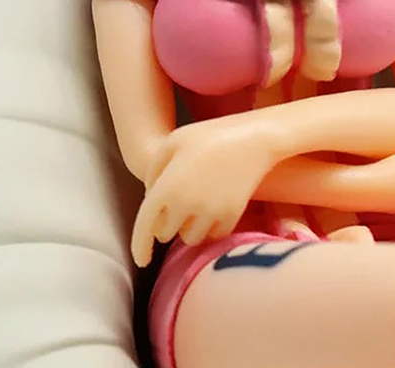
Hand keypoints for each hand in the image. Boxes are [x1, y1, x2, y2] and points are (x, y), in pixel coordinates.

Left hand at [131, 119, 277, 266]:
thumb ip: (153, 170)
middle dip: (165, 223)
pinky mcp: (231, 217)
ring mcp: (210, 213)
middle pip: (166, 233)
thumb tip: (150, 197)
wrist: (254, 137)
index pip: (145, 228)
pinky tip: (212, 207)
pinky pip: (213, 236)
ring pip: (190, 238)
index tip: (142, 259)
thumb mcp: (172, 141)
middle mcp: (186, 205)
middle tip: (175, 203)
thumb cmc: (210, 134)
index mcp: (167, 186)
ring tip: (195, 204)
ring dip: (187, 227)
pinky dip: (209, 228)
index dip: (139, 248)